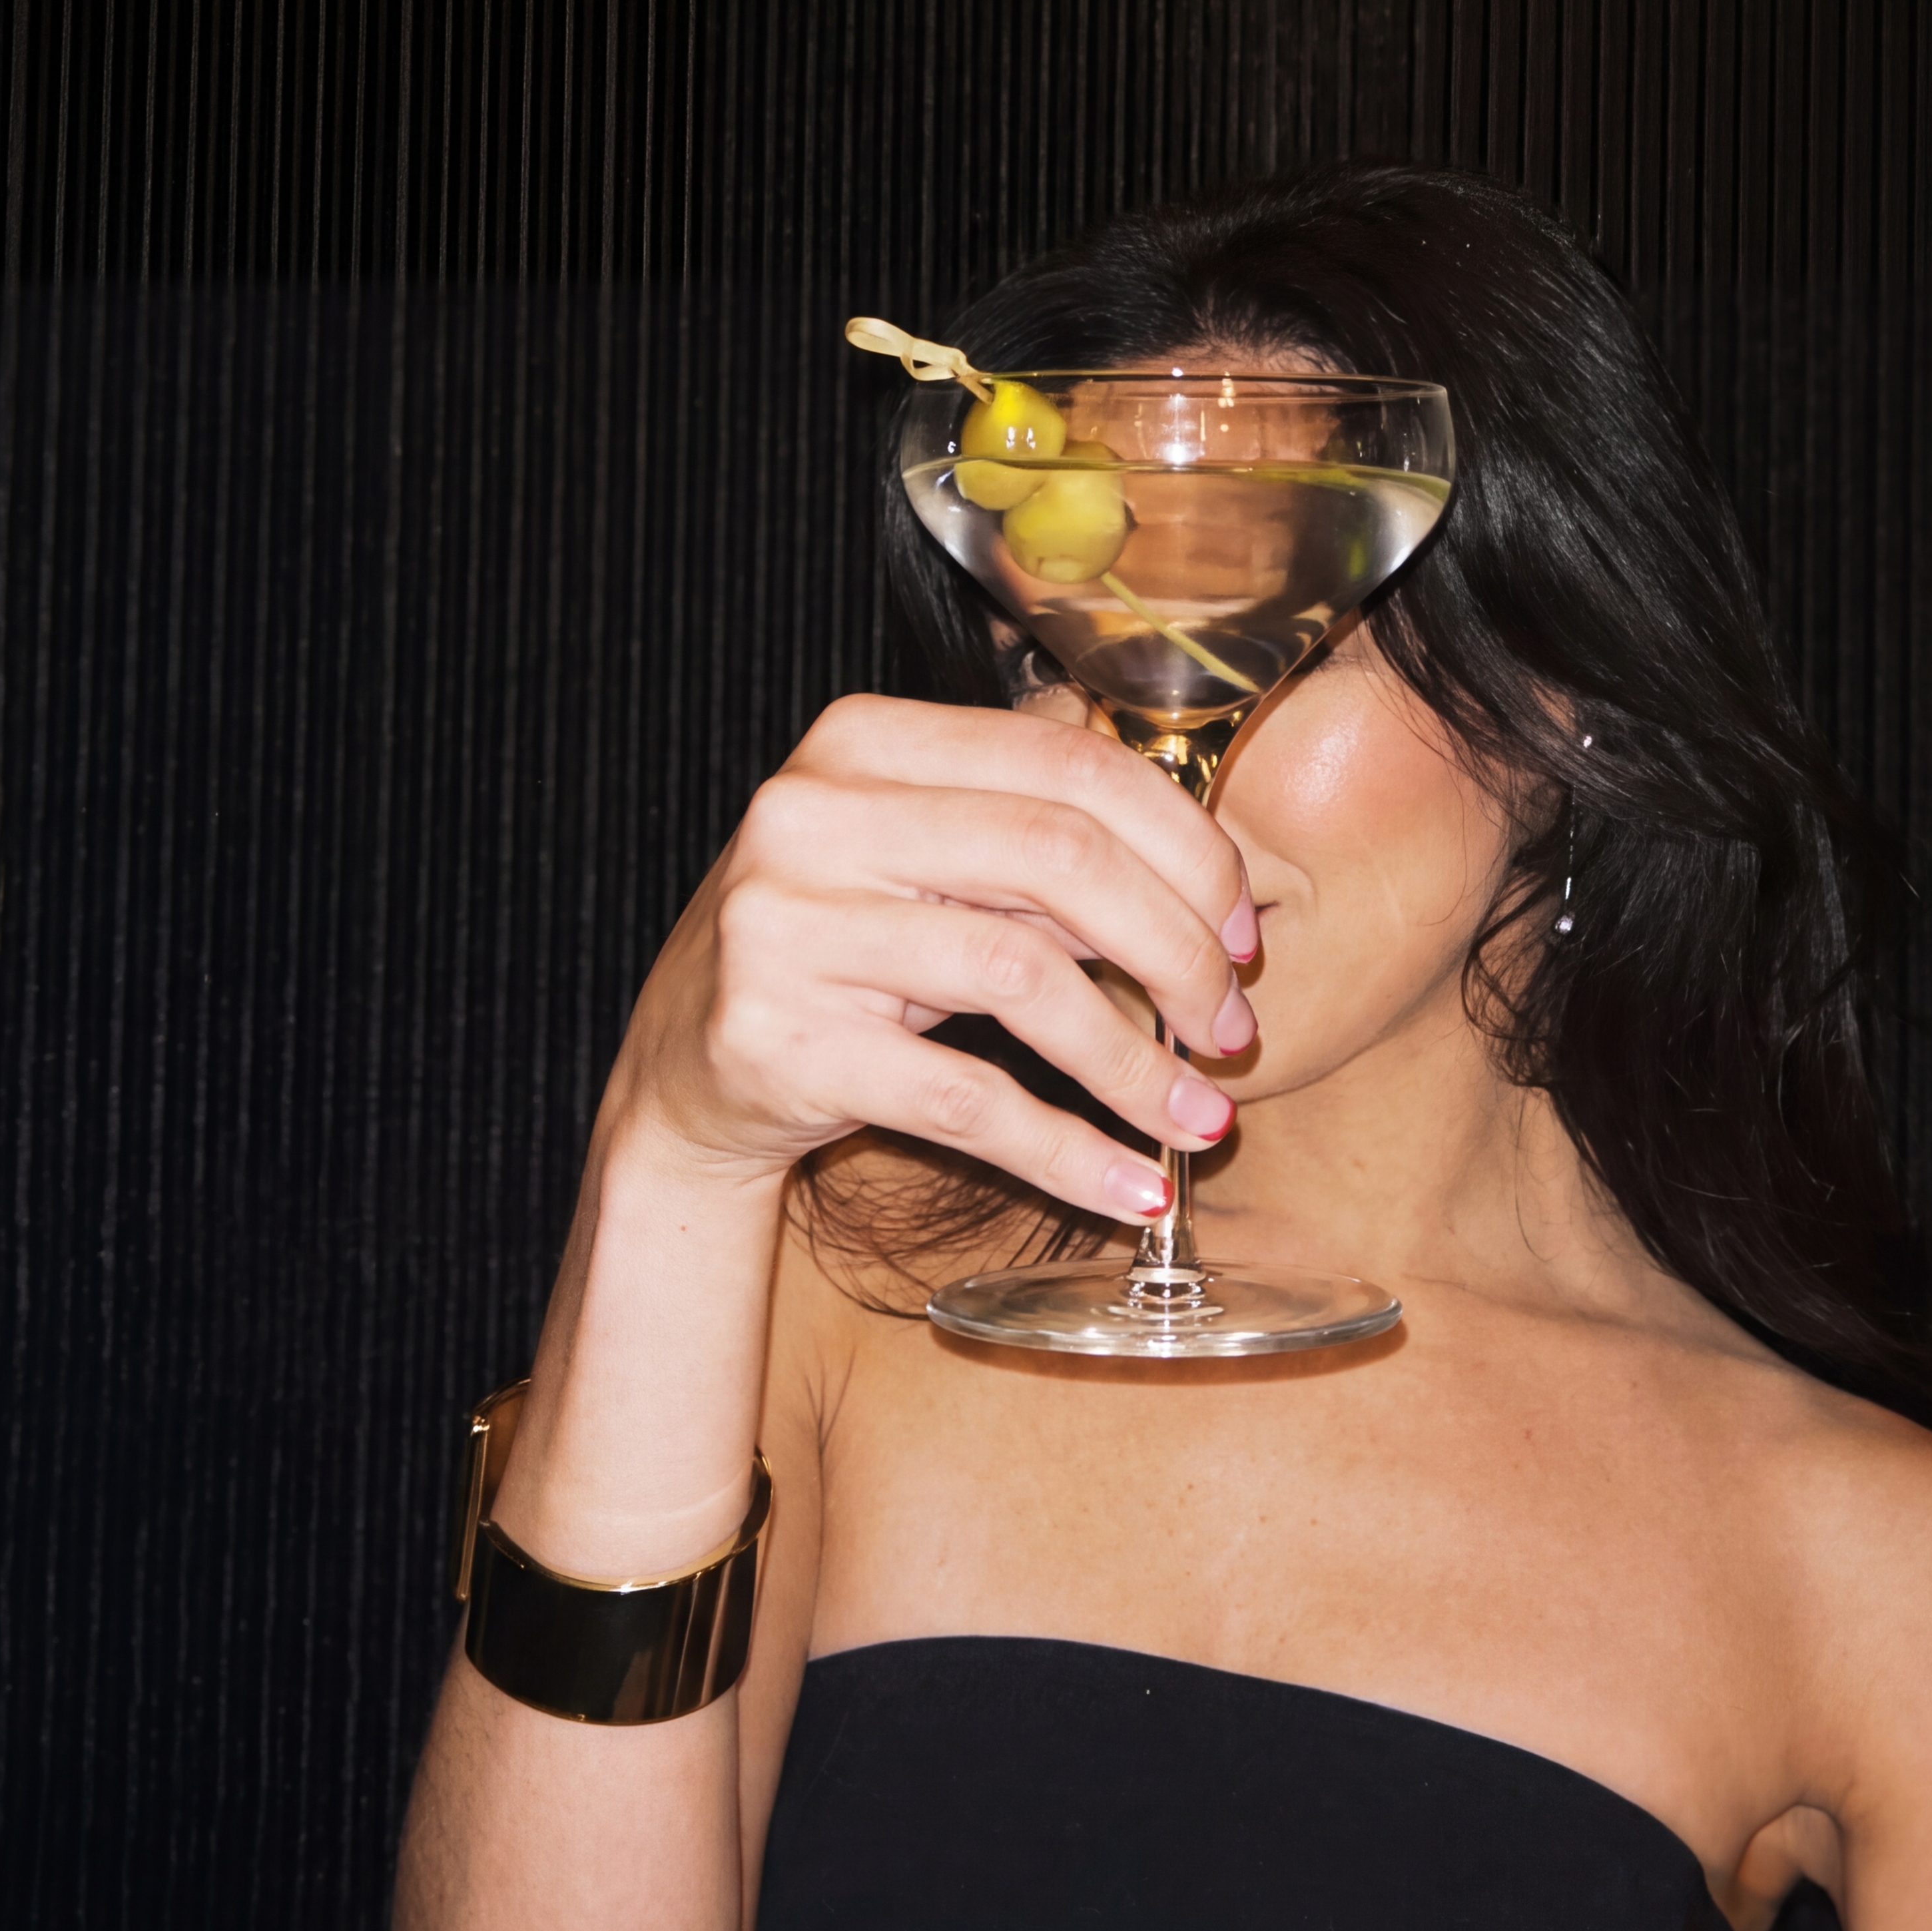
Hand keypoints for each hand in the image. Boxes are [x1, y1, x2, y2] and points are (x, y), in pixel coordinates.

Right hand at [604, 695, 1259, 1220]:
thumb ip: (1034, 830)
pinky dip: (1068, 1152)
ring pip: (1024, 983)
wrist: (686, 1068)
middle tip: (1234, 1027)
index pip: (1071, 769)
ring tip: (1200, 1115)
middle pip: (1062, 861)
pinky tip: (1133, 1186)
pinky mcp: (784, 1045)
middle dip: (1180, 952)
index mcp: (863, 744)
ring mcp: (789, 930)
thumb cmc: (838, 951)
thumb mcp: (918, 858)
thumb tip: (1208, 864)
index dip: (1186, 851)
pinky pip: (967, 1103)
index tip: (1245, 930)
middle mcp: (814, 818)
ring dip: (1138, 1065)